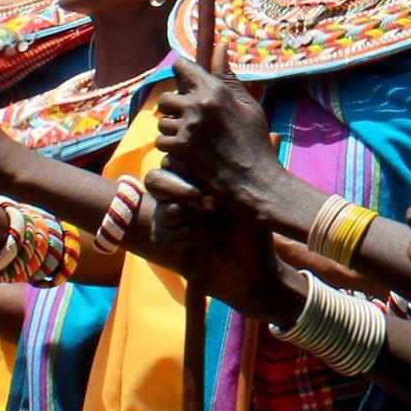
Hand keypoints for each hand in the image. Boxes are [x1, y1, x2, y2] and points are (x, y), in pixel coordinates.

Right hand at [146, 168, 290, 316]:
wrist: (254, 267)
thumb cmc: (253, 227)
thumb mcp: (244, 196)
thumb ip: (228, 172)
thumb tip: (238, 142)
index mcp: (192, 176)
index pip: (172, 159)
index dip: (186, 165)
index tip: (214, 179)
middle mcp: (175, 195)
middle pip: (156, 180)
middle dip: (184, 190)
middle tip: (212, 204)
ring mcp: (167, 218)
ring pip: (167, 210)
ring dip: (198, 217)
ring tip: (221, 224)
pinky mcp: (166, 243)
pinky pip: (168, 235)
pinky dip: (195, 235)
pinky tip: (215, 237)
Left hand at [154, 60, 310, 230]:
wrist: (254, 181)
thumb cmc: (255, 142)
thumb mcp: (247, 105)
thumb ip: (227, 76)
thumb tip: (220, 46)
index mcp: (215, 90)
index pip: (182, 67)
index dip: (182, 73)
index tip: (186, 84)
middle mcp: (198, 105)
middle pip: (166, 97)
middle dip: (175, 106)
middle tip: (189, 118)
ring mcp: (187, 128)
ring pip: (162, 121)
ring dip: (172, 129)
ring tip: (191, 138)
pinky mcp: (179, 149)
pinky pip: (162, 141)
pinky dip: (172, 147)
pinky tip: (188, 153)